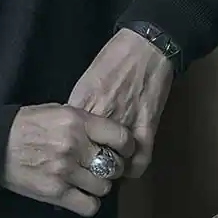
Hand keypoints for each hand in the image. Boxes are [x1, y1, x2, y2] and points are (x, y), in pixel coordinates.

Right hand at [0, 103, 134, 217]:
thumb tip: (107, 133)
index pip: (119, 136)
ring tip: (89, 178)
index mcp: (77, 121)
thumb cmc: (27, 124)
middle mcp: (75, 145)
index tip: (124, 149)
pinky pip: (89, 205)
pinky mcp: (56, 192)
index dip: (127, 145)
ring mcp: (66, 171)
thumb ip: (83, 121)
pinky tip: (82, 193)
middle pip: (114, 165)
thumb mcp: (58, 110)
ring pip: (104, 187)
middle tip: (105, 165)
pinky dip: (89, 202)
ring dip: (100, 184)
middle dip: (113, 167)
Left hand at [67, 29, 173, 178]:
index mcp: (83, 100)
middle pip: (89, 153)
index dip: (71, 150)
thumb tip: (73, 126)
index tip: (73, 156)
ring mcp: (126, 122)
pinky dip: (133, 170)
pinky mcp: (148, 127)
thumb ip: (80, 103)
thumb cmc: (115, 57)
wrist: (146, 46)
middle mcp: (102, 114)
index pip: (70, 137)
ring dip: (111, 169)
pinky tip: (129, 168)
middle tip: (90, 169)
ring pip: (114, 162)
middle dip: (88, 164)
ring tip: (109, 170)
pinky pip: (139, 161)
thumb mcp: (88, 77)